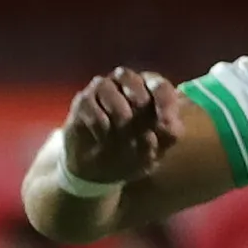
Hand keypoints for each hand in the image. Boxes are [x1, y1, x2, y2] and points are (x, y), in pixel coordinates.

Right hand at [62, 69, 187, 186]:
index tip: (165, 123)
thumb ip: (163, 141)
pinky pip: (89, 104)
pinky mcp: (82, 102)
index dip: (164, 101)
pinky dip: (99, 122)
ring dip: (118, 111)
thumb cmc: (131, 154)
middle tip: (141, 120)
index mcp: (149, 93)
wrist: (98, 170)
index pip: (159, 86)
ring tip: (122, 133)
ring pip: (106, 87)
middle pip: (129, 77)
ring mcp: (101, 91)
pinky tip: (104, 138)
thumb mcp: (154, 153)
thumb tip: (159, 132)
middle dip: (138, 98)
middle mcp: (124, 86)